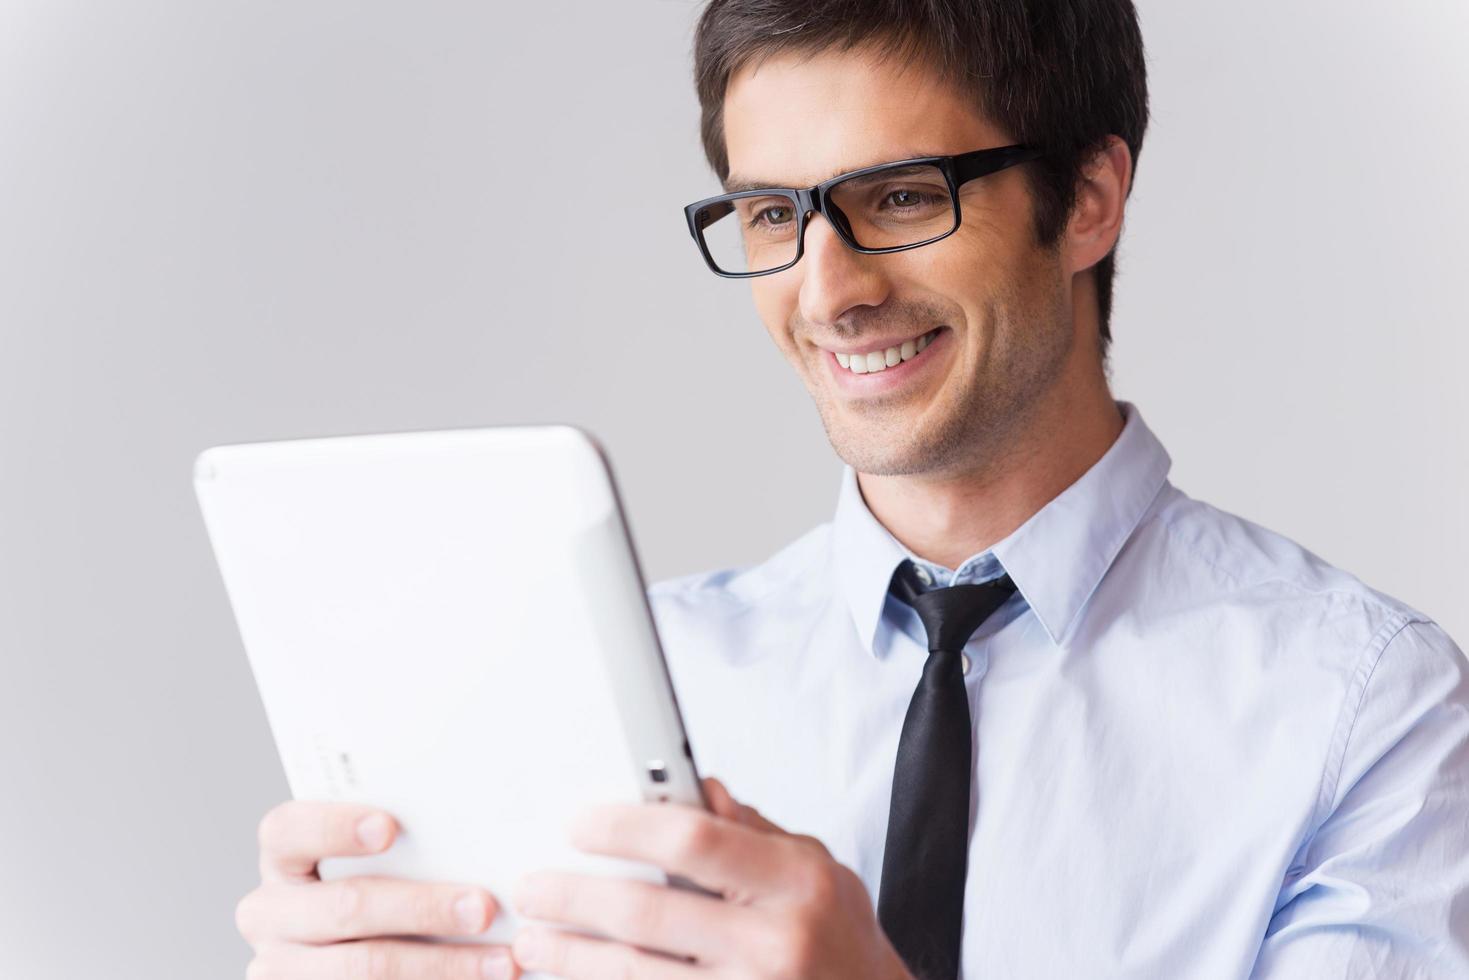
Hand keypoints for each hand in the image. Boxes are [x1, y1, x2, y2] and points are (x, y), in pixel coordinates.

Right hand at [236, 800, 519, 978]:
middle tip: (484, 907)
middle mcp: (269, 913)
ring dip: (443, 964)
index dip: (334, 827)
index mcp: (283, 858)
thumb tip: (474, 824)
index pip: (288, 830)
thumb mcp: (373, 861)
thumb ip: (404, 843)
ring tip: (501, 961)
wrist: (353, 956)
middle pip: (345, 906)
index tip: (388, 827)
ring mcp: (282, 967)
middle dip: (422, 907)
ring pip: (365, 966)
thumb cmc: (378, 886)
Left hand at [508, 776, 911, 978]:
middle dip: (576, 899)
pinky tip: (577, 977)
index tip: (580, 825)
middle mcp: (776, 943)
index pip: (695, 840)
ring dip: (573, 957)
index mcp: (796, 882)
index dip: (626, 828)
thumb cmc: (841, 942)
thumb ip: (752, 830)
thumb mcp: (817, 869)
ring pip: (637, 973)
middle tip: (534, 888)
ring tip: (535, 941)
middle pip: (649, 915)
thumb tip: (696, 787)